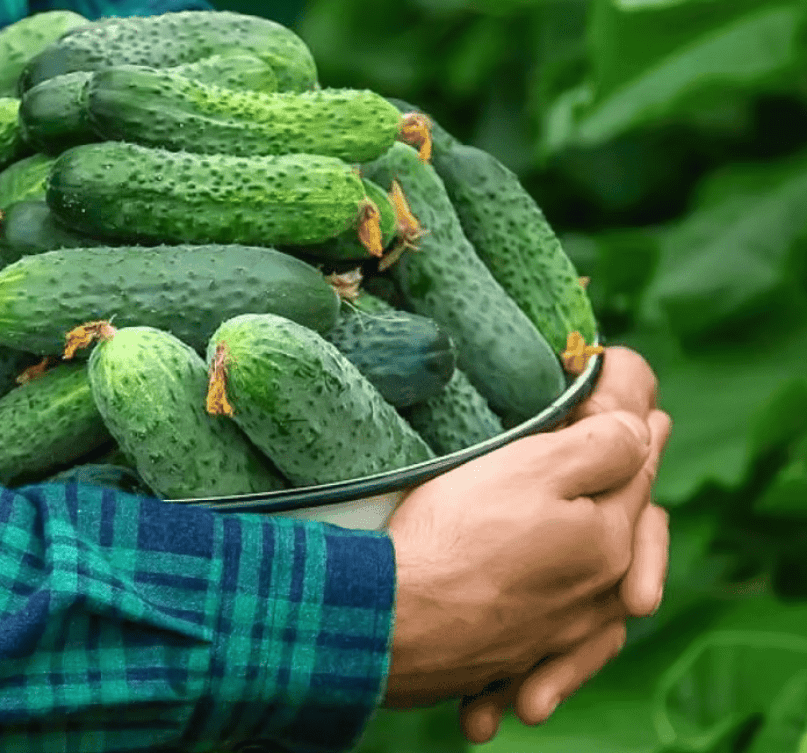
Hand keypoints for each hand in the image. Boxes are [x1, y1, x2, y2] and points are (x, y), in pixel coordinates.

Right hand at [457, 348, 671, 741]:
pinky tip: (570, 630)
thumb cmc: (454, 537)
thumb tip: (643, 427)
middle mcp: (597, 596)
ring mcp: (556, 635)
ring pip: (604, 591)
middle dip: (633, 483)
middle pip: (627, 527)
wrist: (387, 624)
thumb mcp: (530, 468)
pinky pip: (559, 650)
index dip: (632, 415)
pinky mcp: (511, 661)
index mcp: (610, 541)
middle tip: (642, 436)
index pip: (637, 463)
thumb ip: (600, 444)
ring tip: (622, 536)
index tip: (621, 369)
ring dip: (620, 564)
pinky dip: (571, 639)